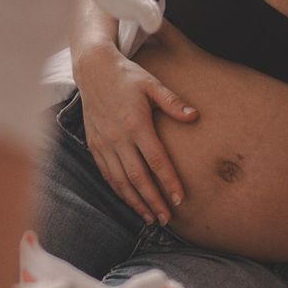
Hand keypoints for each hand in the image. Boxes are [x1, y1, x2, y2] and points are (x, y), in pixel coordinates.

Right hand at [75, 45, 197, 223]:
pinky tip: (130, 201)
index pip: (156, 161)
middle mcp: (118, 138)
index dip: (169, 183)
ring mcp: (104, 143)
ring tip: (151, 218)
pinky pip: (107, 174)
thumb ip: (173, 102)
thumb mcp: (152, 84)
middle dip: (154, 201)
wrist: (93, 69)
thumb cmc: (127, 76)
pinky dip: (119, 191)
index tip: (180, 200)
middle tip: (167, 219)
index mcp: (135, 124)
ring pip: (121, 181)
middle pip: (138, 178)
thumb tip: (195, 116)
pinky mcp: (94, 145)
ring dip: (136, 202)